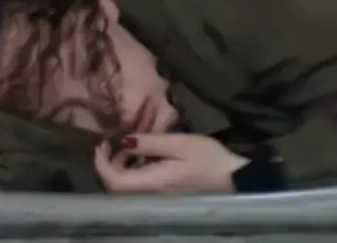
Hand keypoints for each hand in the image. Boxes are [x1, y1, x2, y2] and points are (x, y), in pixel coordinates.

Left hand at [94, 133, 248, 193]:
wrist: (236, 179)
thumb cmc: (208, 159)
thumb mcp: (179, 144)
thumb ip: (150, 143)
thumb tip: (124, 141)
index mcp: (152, 183)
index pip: (114, 181)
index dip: (101, 163)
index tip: (102, 142)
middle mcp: (151, 194)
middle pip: (117, 185)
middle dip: (110, 162)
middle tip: (115, 140)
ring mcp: (158, 196)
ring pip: (128, 185)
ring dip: (122, 164)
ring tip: (131, 145)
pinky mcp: (165, 193)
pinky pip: (140, 184)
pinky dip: (135, 168)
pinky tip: (145, 155)